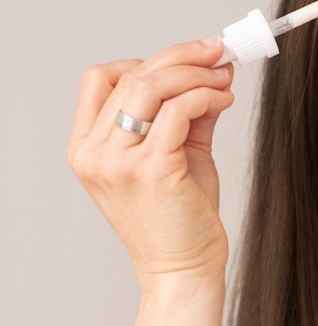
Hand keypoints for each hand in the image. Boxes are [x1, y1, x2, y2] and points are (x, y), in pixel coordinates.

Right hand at [67, 38, 235, 289]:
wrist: (184, 270)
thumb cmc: (179, 218)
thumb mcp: (176, 154)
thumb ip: (186, 112)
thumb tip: (211, 70)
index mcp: (87, 148)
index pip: (100, 79)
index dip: (145, 60)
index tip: (188, 57)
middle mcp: (94, 154)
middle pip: (131, 76)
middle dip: (182, 58)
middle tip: (218, 55)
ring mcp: (118, 163)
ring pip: (152, 87)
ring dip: (194, 74)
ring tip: (223, 78)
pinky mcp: (151, 171)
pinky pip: (177, 112)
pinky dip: (205, 96)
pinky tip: (223, 100)